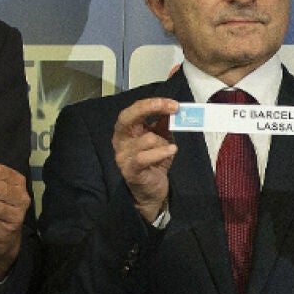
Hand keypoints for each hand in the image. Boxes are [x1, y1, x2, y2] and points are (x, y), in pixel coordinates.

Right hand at [112, 98, 179, 224]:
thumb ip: (164, 123)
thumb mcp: (161, 138)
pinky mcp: (130, 170)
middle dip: (148, 108)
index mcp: (126, 130)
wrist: (151, 189)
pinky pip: (144, 158)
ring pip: (145, 139)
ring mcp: (123, 156)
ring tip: (170, 148)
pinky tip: (172, 150)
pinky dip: (160, 152)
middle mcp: (120, 140)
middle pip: (126, 118)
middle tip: (171, 108)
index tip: (173, 104)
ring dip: (163, 141)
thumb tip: (172, 107)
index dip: (152, 104)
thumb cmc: (154, 160)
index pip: (134, 110)